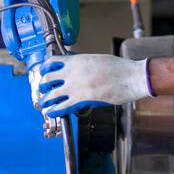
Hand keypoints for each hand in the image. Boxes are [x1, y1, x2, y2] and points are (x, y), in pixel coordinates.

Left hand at [30, 54, 152, 118]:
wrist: (131, 77)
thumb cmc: (120, 69)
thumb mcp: (98, 60)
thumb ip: (85, 65)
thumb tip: (79, 70)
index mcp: (77, 61)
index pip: (52, 62)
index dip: (45, 68)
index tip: (44, 72)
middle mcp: (73, 72)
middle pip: (48, 79)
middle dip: (43, 86)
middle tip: (43, 90)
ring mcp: (75, 87)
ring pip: (51, 94)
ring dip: (44, 100)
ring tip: (43, 104)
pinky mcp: (82, 100)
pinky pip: (62, 107)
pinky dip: (54, 110)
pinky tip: (51, 112)